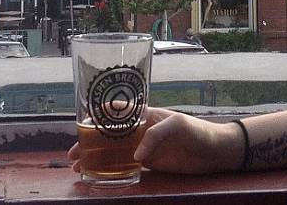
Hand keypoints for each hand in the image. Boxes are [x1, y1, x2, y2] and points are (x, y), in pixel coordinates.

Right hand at [67, 107, 242, 174]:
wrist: (215, 151)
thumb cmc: (197, 131)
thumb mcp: (178, 125)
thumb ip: (156, 134)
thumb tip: (136, 155)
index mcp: (145, 115)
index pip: (117, 110)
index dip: (98, 114)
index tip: (80, 122)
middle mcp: (140, 130)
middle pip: (108, 134)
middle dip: (87, 142)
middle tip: (72, 155)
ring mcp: (144, 147)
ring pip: (112, 151)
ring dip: (94, 158)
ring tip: (78, 168)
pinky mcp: (150, 163)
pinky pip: (125, 166)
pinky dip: (110, 170)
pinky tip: (98, 176)